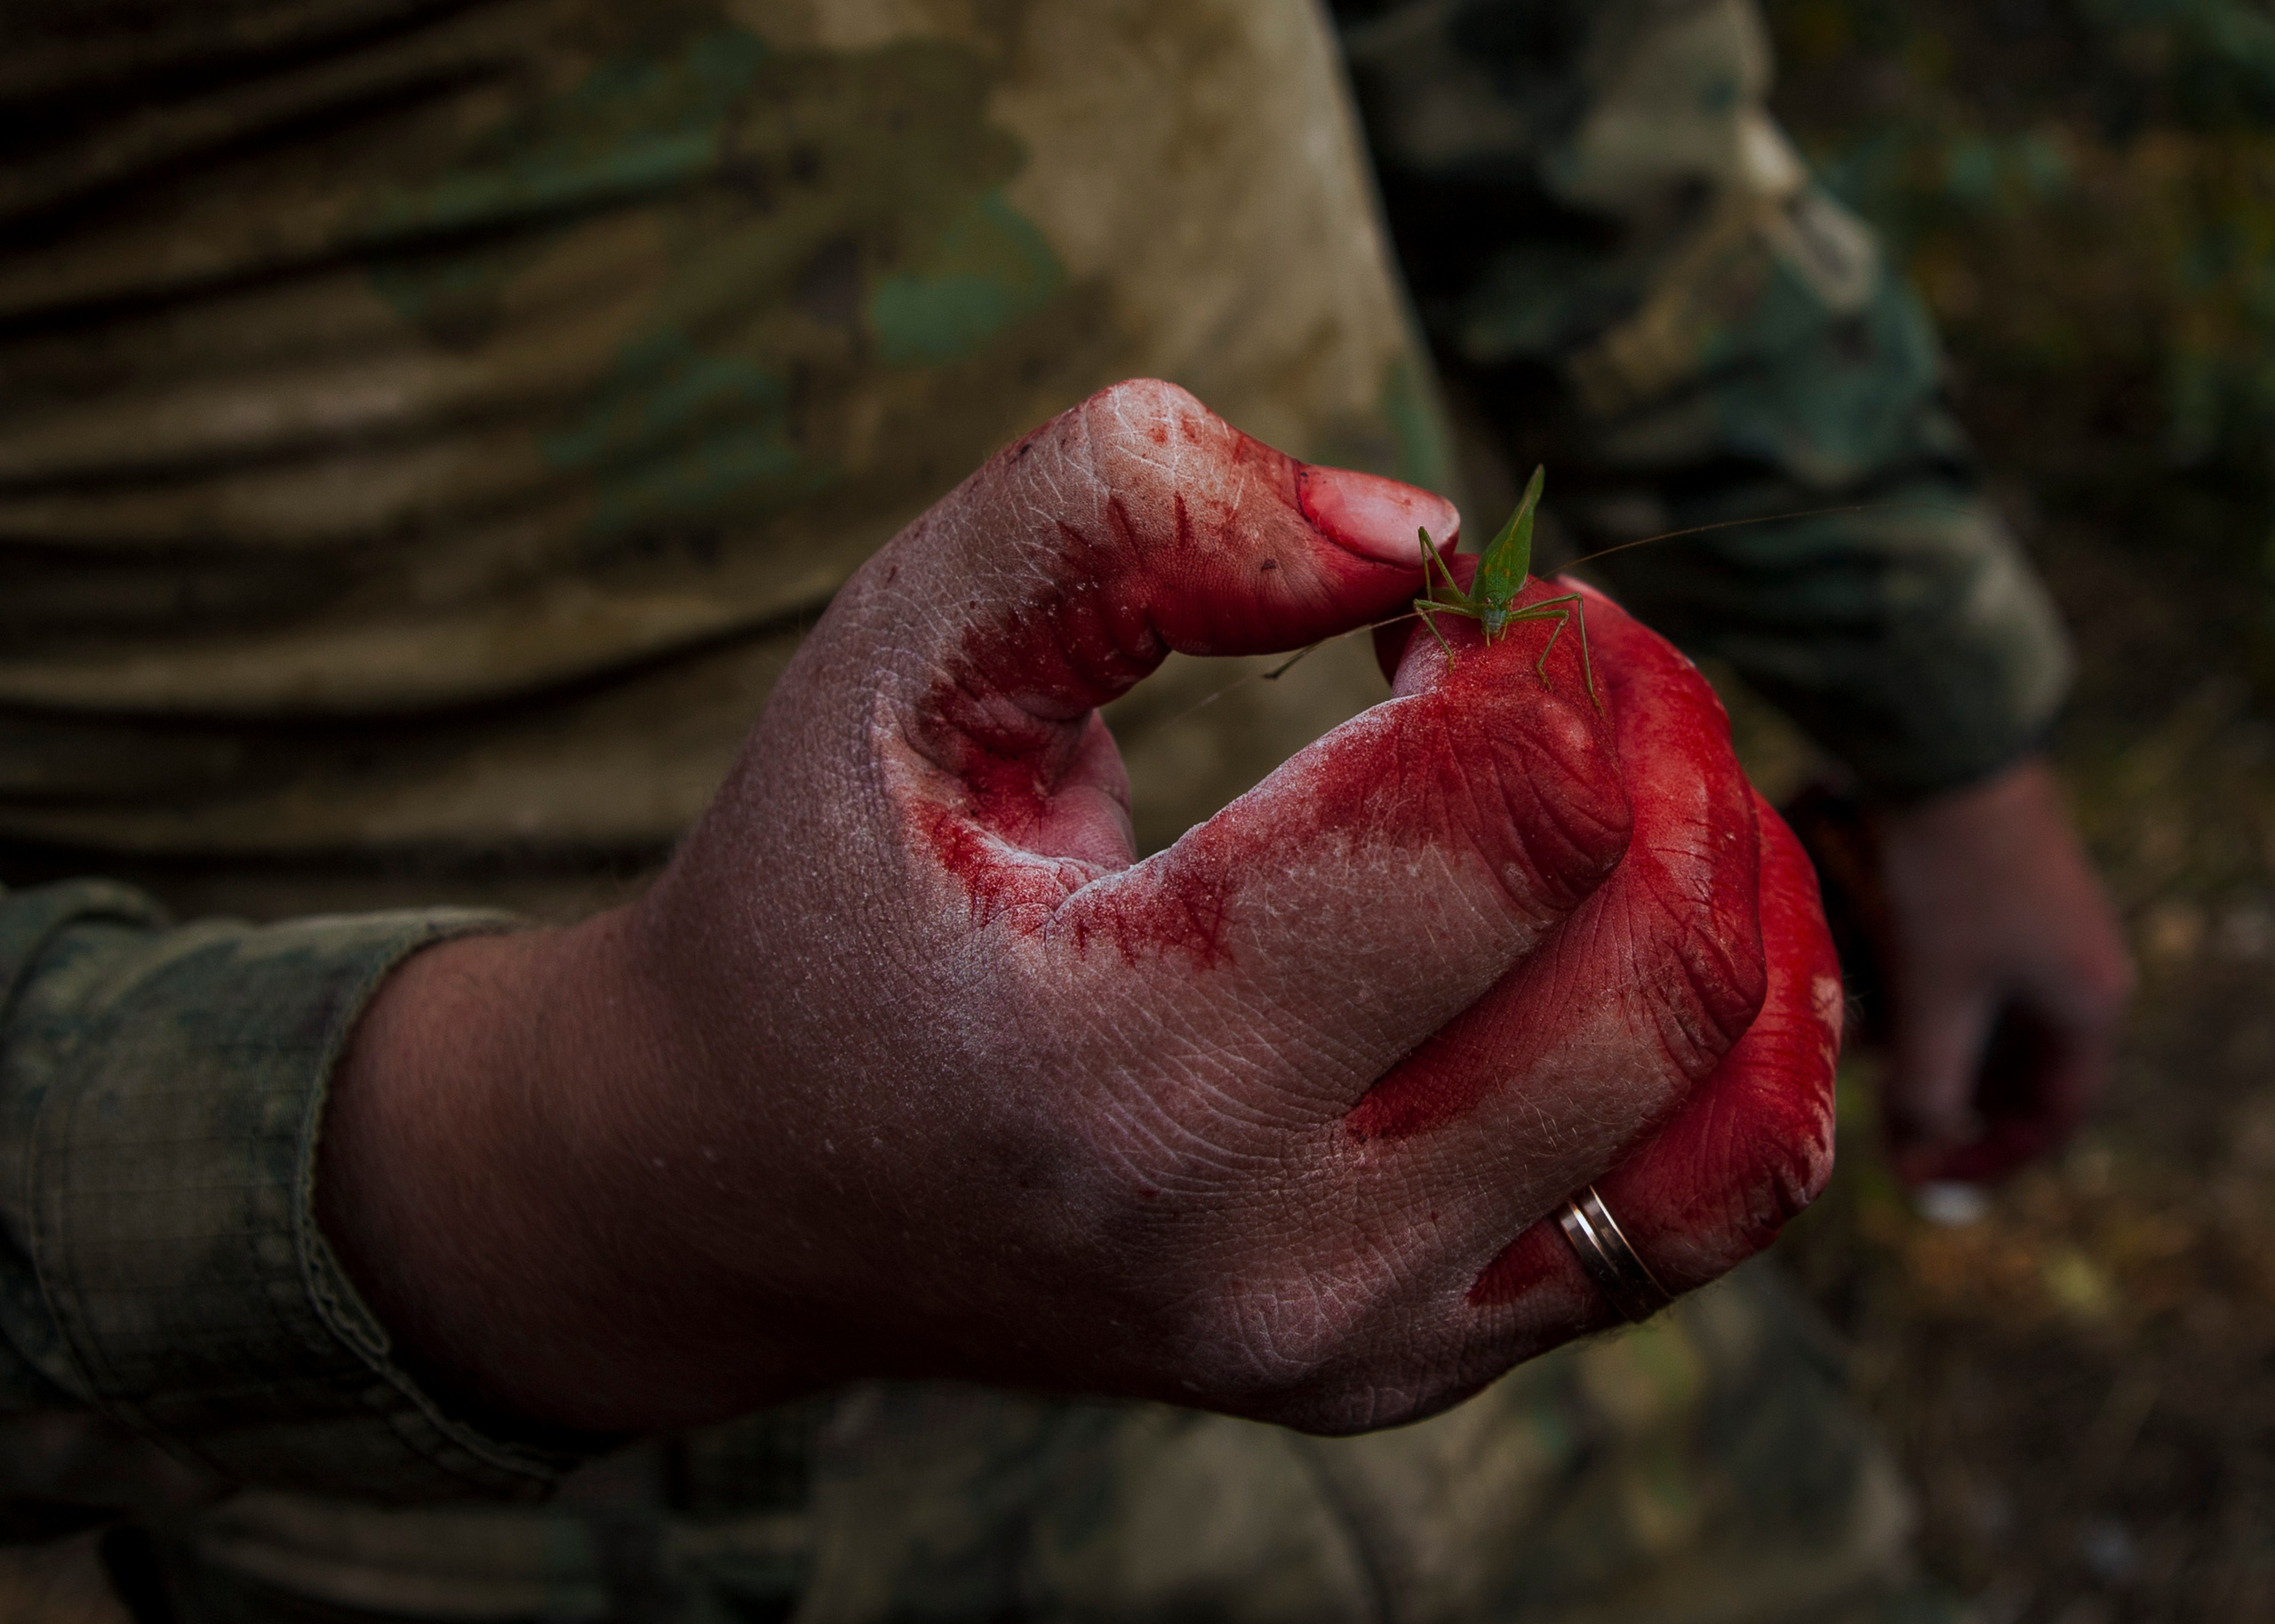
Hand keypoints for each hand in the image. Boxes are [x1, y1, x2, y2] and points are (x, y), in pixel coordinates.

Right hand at [320, 381, 1838, 1437]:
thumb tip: (1416, 531)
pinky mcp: (1416, 1367)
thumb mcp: (898, 651)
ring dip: (1726, 858)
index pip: (1495, 822)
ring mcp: (1364, 1341)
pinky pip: (1714, 1204)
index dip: (1520, 642)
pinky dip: (1752, 1031)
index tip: (1440, 596)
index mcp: (1124, 1068)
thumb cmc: (827, 886)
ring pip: (1730, 1088)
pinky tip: (1657, 908)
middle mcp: (1271, 1255)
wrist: (747, 1186)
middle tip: (1542, 642)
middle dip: (1646, 727)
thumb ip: (1124, 511)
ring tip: (1609, 759)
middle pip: (1650, 951)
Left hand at [1877, 756, 2133, 1183]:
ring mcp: (2034, 926)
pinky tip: (1855, 978)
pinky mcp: (1989, 892)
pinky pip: (1950, 964)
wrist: (1945, 756)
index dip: (1989, 1156)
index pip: (2052, 1113)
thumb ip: (1930, 1088)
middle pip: (2008, 1065)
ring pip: (1971, 1011)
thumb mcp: (1936, 999)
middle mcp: (2073, 967)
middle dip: (1938, 1088)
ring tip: (1851, 1032)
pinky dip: (1906, 983)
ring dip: (1913, 1032)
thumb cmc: (1951, 883)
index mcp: (2087, 1003)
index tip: (1923, 1177)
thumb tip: (1919, 1166)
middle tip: (1878, 1106)